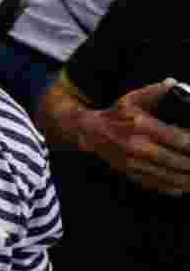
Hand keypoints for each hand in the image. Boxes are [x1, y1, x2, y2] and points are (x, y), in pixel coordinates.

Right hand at [77, 79, 189, 194]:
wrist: (89, 132)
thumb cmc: (114, 115)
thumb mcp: (132, 99)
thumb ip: (154, 92)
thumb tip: (173, 83)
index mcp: (142, 127)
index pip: (179, 139)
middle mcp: (139, 147)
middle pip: (178, 161)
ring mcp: (135, 164)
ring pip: (171, 177)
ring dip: (188, 179)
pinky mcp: (133, 174)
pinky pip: (159, 184)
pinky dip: (175, 187)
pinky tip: (186, 186)